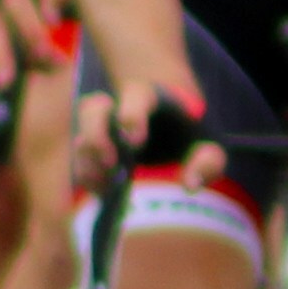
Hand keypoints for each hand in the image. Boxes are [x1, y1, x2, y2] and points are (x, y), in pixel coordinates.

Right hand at [79, 71, 219, 206]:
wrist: (169, 129)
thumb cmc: (189, 135)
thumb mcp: (208, 146)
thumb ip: (208, 161)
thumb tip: (189, 185)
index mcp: (148, 98)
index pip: (134, 95)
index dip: (130, 115)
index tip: (135, 142)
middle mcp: (116, 109)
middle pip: (92, 109)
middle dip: (95, 135)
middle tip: (110, 162)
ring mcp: (100, 130)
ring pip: (80, 138)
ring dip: (88, 163)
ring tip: (106, 186)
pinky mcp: (92, 152)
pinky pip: (79, 162)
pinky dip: (87, 178)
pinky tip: (104, 193)